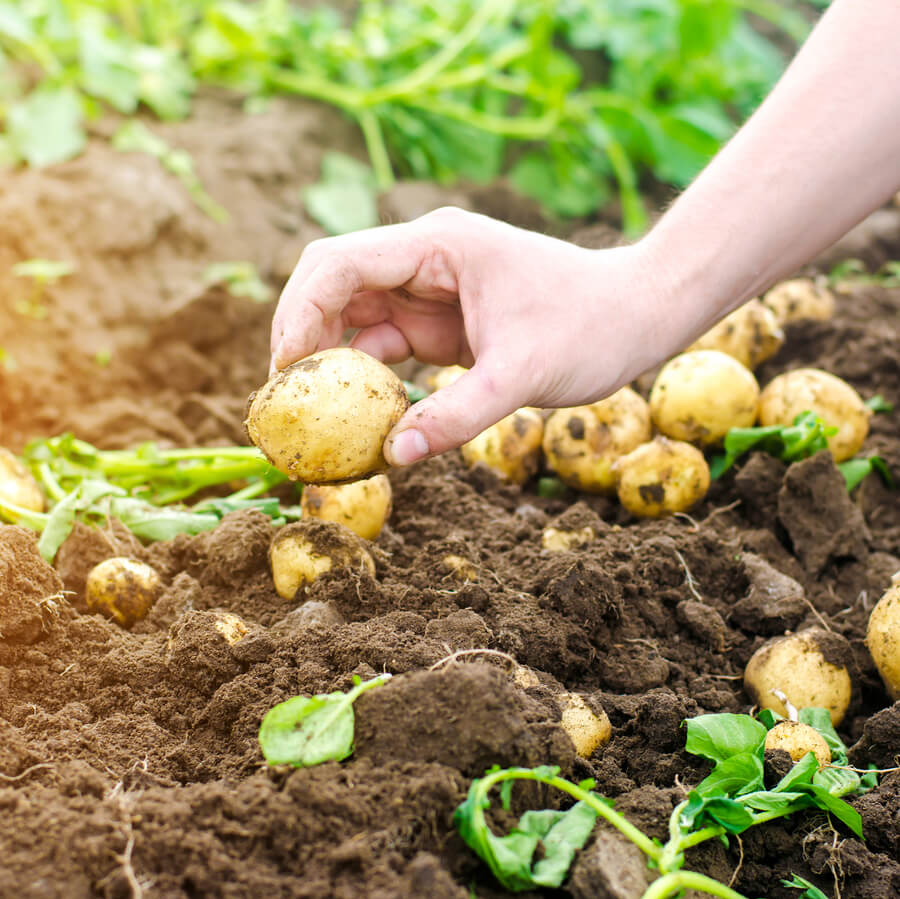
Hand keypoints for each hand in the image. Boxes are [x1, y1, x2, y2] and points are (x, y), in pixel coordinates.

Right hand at [271, 208, 672, 465]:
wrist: (638, 315)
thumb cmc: (591, 327)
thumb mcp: (522, 375)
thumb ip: (456, 417)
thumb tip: (393, 458)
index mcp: (437, 245)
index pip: (340, 263)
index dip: (299, 311)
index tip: (284, 369)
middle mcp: (425, 259)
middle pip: (335, 284)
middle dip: (303, 334)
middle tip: (285, 393)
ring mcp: (431, 291)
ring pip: (355, 318)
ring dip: (333, 361)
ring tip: (313, 413)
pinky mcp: (442, 323)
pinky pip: (387, 345)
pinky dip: (368, 379)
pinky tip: (361, 416)